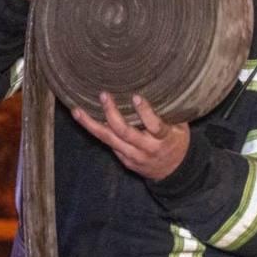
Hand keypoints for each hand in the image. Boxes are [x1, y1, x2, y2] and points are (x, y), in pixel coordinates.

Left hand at [72, 92, 189, 180]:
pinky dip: (97, 131)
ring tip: (77, 111)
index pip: (155, 125)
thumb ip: (168, 112)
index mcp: (164, 139)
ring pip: (109, 140)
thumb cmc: (177, 141)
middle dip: (112, 113)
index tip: (135, 97)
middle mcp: (147, 148)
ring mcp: (134, 156)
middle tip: (104, 95)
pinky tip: (84, 120)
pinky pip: (109, 144)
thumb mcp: (180, 127)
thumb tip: (158, 85)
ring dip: (91, 124)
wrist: (174, 172)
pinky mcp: (124, 160)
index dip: (145, 112)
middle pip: (125, 132)